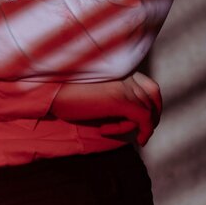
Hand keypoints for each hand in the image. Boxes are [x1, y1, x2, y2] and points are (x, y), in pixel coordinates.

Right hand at [48, 71, 162, 146]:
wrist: (52, 89)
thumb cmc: (67, 93)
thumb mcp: (96, 94)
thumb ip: (113, 99)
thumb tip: (126, 118)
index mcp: (123, 70)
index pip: (150, 86)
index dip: (152, 105)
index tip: (142, 120)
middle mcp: (128, 75)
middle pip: (153, 98)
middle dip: (151, 118)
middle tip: (142, 133)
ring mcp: (126, 86)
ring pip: (147, 111)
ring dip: (133, 126)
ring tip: (111, 130)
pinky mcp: (121, 100)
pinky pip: (142, 120)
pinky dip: (136, 131)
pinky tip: (117, 135)